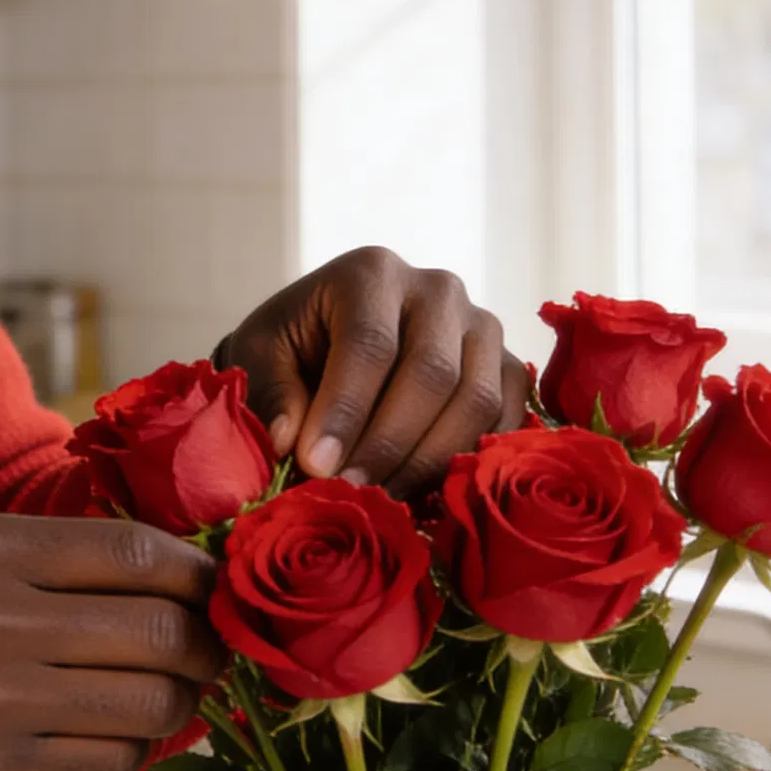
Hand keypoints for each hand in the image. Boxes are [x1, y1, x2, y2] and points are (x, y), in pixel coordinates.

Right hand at [0, 513, 218, 770]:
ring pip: (147, 704)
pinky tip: (110, 741)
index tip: (220, 595)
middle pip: (160, 632)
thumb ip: (48, 558)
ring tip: (166, 702)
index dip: (201, 578)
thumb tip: (175, 574)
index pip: (138, 554)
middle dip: (209, 650)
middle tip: (214, 659)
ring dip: (176, 709)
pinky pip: (109, 762)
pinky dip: (129, 755)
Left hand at [220, 247, 528, 498]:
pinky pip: (505, 419)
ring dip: (427, 461)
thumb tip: (289, 442)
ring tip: (380, 497)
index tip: (317, 466)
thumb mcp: (262, 356)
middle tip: (350, 491)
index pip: (370, 344)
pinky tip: (422, 489)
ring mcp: (482, 326)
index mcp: (371, 273)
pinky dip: (468, 460)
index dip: (346, 411)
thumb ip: (274, 394)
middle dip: (388, 443)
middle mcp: (438, 289)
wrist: (336, 339)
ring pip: (475, 400)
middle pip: (432, 372)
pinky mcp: (507, 366)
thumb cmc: (294, 346)